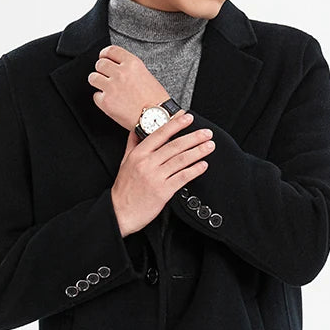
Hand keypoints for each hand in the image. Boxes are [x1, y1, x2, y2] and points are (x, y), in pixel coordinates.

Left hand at [88, 44, 168, 130]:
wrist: (156, 118)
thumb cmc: (155, 100)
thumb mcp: (146, 75)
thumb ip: (130, 69)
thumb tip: (117, 68)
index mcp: (132, 64)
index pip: (111, 50)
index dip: (104, 54)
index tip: (103, 58)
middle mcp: (121, 73)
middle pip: (100, 64)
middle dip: (101, 70)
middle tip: (106, 77)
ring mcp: (112, 87)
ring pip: (93, 78)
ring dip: (97, 82)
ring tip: (105, 89)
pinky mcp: (106, 102)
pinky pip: (95, 96)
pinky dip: (101, 99)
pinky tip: (111, 102)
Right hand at [110, 111, 215, 235]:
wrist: (120, 212)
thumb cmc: (124, 190)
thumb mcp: (124, 162)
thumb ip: (132, 145)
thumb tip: (136, 130)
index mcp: (139, 154)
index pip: (159, 134)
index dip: (176, 125)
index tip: (188, 118)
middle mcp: (147, 163)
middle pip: (174, 146)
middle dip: (193, 137)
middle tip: (206, 133)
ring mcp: (156, 177)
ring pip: (181, 160)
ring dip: (198, 152)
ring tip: (209, 146)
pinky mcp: (163, 191)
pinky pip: (182, 177)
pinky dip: (194, 170)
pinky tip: (203, 165)